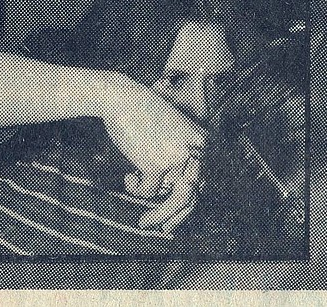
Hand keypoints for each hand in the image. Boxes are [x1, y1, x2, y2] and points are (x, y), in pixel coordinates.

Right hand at [97, 75, 206, 231]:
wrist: (123, 98)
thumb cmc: (142, 118)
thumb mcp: (169, 138)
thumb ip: (176, 163)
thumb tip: (173, 197)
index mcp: (202, 142)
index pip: (203, 181)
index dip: (190, 204)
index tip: (176, 219)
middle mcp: (195, 150)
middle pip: (193, 194)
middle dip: (177, 217)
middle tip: (163, 229)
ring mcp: (178, 157)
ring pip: (172, 199)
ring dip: (157, 215)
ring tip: (143, 223)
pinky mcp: (157, 163)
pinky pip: (147, 191)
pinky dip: (136, 189)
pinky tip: (129, 176)